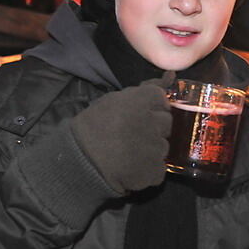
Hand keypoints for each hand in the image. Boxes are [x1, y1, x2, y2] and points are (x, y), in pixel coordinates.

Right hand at [70, 71, 174, 193]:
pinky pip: (159, 168)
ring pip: (163, 146)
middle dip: (154, 127)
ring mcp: (155, 148)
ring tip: (129, 153)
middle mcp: (151, 122)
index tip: (140, 114)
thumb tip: (169, 77)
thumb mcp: (113, 100)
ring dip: (151, 150)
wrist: (80, 162)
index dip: (152, 107)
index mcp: (140, 101)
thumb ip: (142, 90)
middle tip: (133, 135)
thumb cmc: (93, 127)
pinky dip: (148, 169)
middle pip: (166, 122)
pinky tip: (132, 167)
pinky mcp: (154, 170)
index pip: (161, 98)